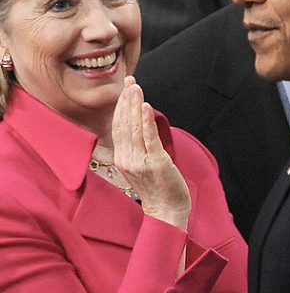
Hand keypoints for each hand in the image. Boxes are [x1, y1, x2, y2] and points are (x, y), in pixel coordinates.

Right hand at [113, 76, 190, 228]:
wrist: (167, 210)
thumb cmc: (157, 187)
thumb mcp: (140, 165)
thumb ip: (136, 147)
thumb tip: (138, 123)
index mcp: (122, 158)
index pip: (118, 126)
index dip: (121, 106)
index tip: (125, 88)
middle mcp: (127, 159)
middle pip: (124, 124)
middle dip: (126, 101)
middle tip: (130, 82)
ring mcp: (141, 161)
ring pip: (134, 129)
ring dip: (135, 106)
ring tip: (136, 89)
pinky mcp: (156, 163)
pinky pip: (149, 139)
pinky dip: (147, 121)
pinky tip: (146, 106)